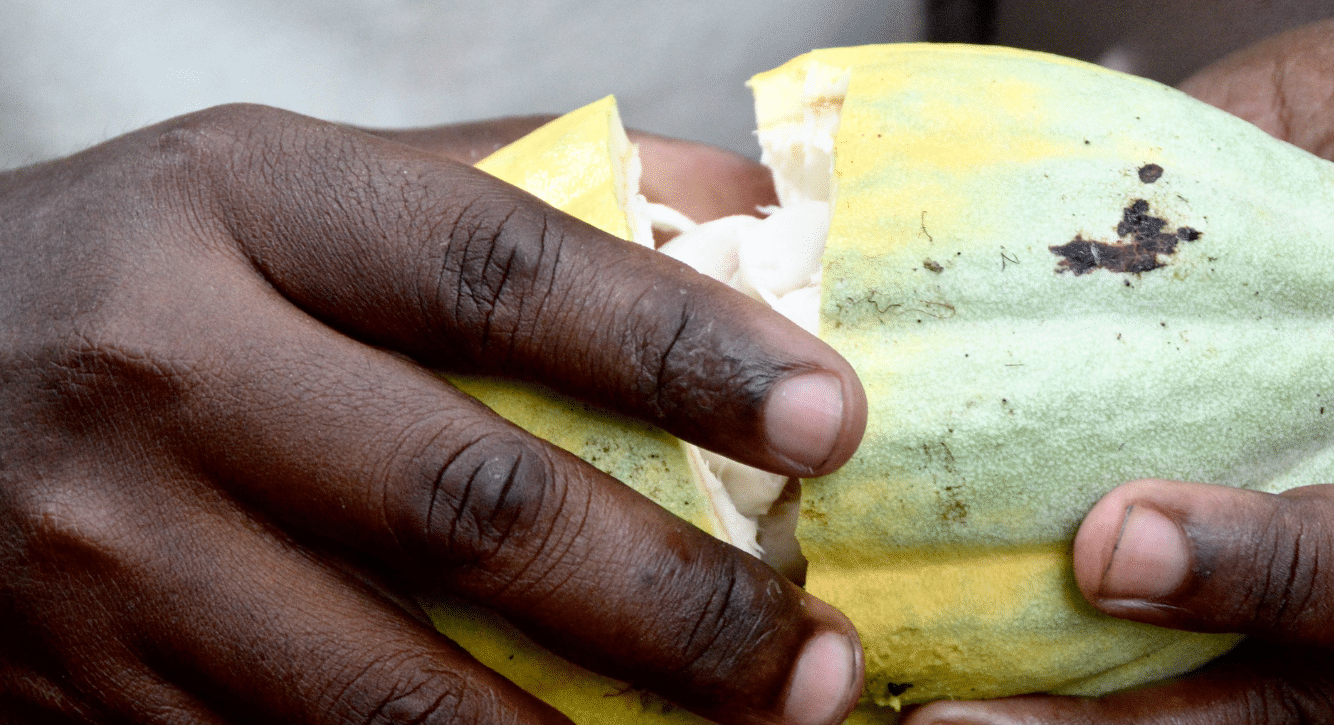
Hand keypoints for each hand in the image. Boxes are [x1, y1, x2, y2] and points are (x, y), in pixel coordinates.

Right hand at [0, 104, 864, 723]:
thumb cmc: (141, 273)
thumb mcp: (292, 185)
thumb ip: (509, 191)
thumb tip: (742, 217)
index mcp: (241, 211)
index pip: (501, 272)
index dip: (682, 350)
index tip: (833, 418)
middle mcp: (166, 376)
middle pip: (469, 504)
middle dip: (675, 600)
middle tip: (818, 652)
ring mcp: (110, 558)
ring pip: (392, 688)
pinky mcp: (86, 698)